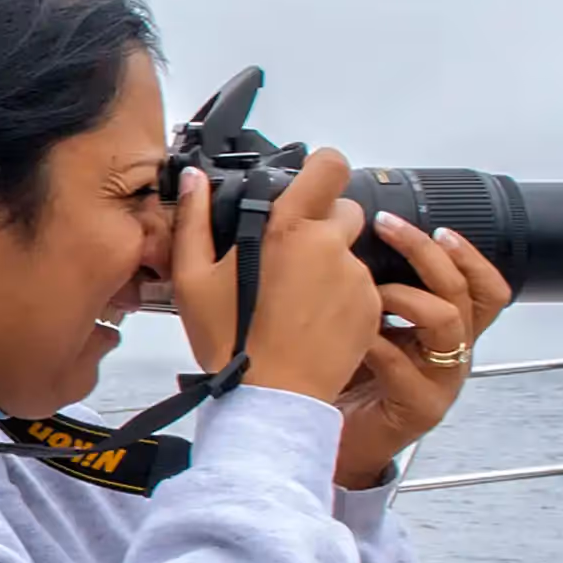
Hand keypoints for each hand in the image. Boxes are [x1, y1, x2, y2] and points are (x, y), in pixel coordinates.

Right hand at [172, 150, 380, 403]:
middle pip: (343, 209)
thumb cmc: (230, 341)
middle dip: (321, 222)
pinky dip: (340, 295)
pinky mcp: (370, 307)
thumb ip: (194, 220)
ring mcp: (356, 277)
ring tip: (294, 297)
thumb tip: (196, 180)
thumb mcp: (192, 279)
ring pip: (349, 250)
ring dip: (328, 262)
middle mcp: (331, 246)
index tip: (307, 182)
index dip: (321, 167)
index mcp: (290, 229)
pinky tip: (310, 318)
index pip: (330, 166)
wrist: (270, 397)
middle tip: (289, 253)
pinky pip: (360, 286)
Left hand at [330, 215, 511, 488]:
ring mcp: (440, 381)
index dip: (468, 254)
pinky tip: (352, 332)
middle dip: (431, 254)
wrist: (329, 439)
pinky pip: (403, 364)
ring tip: (369, 289)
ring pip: (448, 321)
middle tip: (391, 229)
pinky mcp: (418, 407)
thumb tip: (356, 237)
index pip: (484, 286)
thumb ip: (374, 292)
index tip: (436, 226)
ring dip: (406, 294)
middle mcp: (452, 353)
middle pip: (468, 294)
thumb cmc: (346, 379)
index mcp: (447, 331)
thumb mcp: (366, 326)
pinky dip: (375, 341)